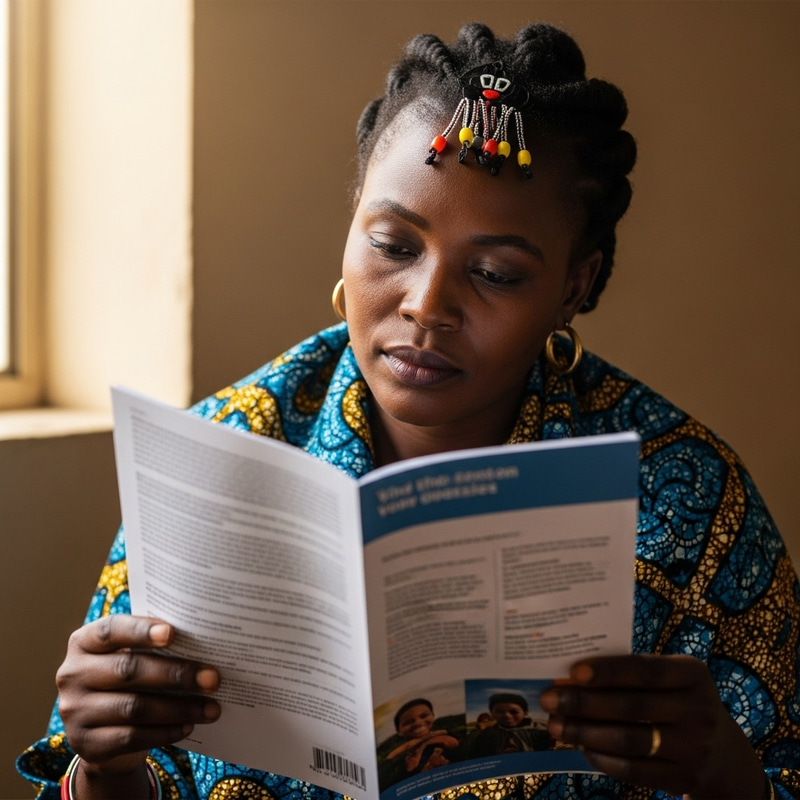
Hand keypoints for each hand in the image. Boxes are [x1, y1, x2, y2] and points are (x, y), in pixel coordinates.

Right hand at [57, 615, 220, 780]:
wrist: (103, 732)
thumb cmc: (128, 678)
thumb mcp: (131, 655)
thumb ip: (154, 644)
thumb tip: (205, 639)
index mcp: (84, 642)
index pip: (110, 630)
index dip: (141, 630)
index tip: (173, 633)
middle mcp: (72, 674)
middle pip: (129, 670)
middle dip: (176, 674)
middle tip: (213, 678)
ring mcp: (75, 712)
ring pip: (134, 707)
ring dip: (179, 708)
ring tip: (211, 707)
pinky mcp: (86, 744)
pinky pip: (131, 737)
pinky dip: (165, 732)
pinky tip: (188, 726)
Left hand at [539, 654, 765, 798]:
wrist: (724, 755)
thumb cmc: (678, 702)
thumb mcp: (672, 680)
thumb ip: (634, 675)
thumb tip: (573, 676)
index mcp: (693, 674)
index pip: (645, 670)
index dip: (608, 671)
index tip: (572, 671)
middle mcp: (699, 710)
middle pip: (631, 706)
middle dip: (584, 703)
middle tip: (549, 699)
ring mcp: (695, 748)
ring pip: (629, 740)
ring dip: (586, 733)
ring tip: (556, 725)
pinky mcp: (684, 778)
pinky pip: (634, 770)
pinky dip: (602, 758)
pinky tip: (581, 747)